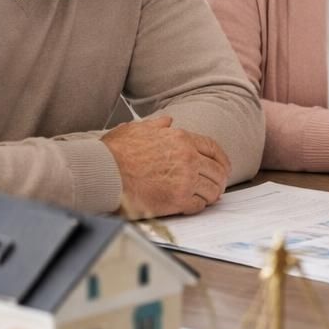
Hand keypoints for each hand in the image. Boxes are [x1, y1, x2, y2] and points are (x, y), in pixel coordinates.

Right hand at [102, 115, 230, 217]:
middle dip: (219, 180)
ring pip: (212, 190)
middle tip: (216, 187)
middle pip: (217, 171)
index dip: (222, 160)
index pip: (213, 148)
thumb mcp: (136, 128)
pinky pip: (198, 205)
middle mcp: (188, 158)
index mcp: (181, 139)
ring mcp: (185, 179)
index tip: (224, 168)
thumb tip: (167, 121)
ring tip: (205, 198)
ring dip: (210, 195)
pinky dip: (197, 206)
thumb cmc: (116, 152)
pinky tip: (191, 205)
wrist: (105, 173)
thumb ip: (156, 125)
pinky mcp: (178, 200)